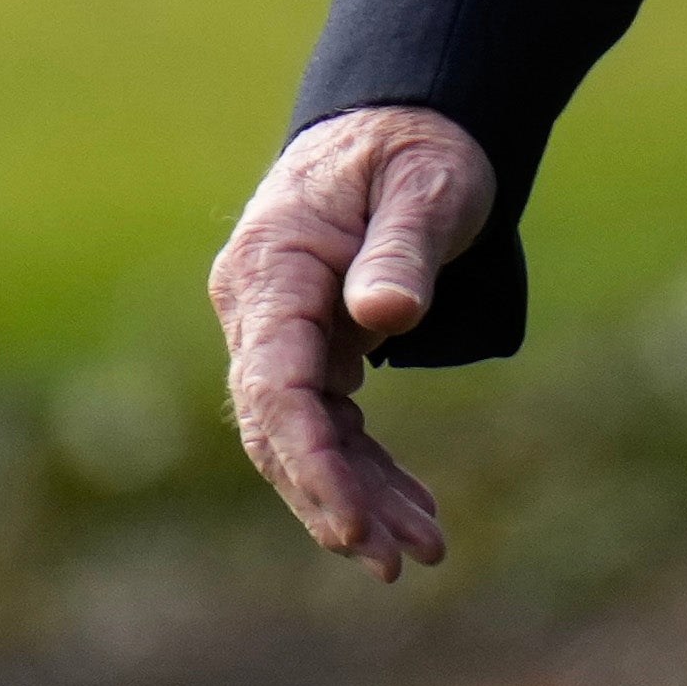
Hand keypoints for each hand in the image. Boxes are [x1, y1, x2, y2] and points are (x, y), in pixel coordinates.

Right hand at [206, 104, 494, 575]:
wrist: (404, 122)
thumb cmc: (418, 149)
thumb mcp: (426, 186)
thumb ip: (403, 247)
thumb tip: (383, 317)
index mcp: (272, 267)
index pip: (274, 385)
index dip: (310, 463)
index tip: (351, 528)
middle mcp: (260, 307)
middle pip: (280, 427)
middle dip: (335, 500)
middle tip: (400, 563)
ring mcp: (280, 332)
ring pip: (305, 438)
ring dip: (358, 498)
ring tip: (425, 552)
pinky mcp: (312, 349)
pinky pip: (331, 425)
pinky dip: (368, 472)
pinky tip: (416, 514)